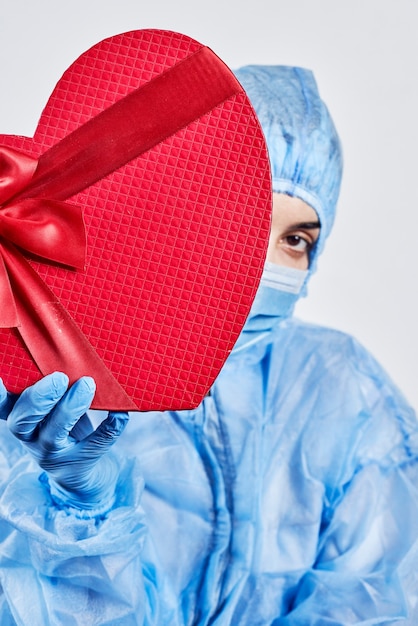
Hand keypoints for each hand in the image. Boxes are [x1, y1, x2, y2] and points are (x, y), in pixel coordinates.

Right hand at [4, 372, 128, 511]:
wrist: (79, 468)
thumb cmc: (62, 419)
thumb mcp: (51, 403)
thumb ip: (50, 382)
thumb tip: (63, 344)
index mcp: (20, 416)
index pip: (2, 406)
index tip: (1, 380)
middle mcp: (30, 436)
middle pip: (22, 421)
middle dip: (38, 399)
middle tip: (58, 379)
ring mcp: (53, 453)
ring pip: (53, 434)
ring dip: (70, 408)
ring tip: (87, 385)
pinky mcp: (79, 462)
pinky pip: (95, 445)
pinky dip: (110, 427)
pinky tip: (120, 413)